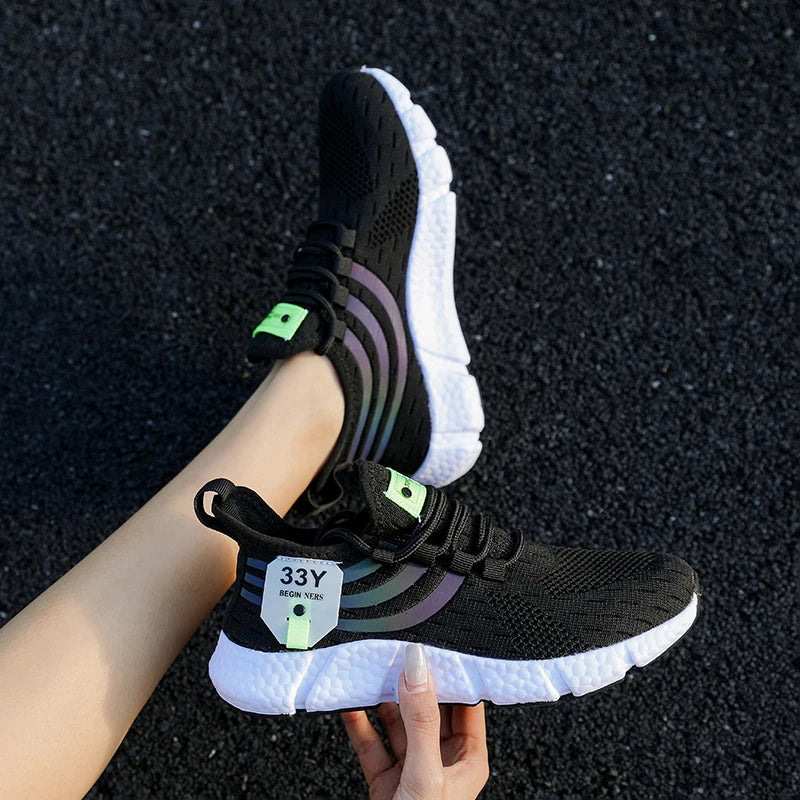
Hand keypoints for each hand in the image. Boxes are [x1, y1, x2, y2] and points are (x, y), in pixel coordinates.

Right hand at [341, 643, 488, 798]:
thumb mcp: (427, 773)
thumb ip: (421, 720)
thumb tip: (417, 670)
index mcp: (468, 760)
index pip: (465, 703)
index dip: (451, 674)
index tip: (432, 649)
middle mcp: (442, 761)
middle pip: (428, 708)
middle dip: (411, 682)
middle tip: (396, 655)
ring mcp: (412, 770)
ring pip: (397, 722)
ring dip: (382, 698)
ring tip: (370, 672)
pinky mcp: (385, 781)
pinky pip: (371, 743)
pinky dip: (359, 723)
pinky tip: (351, 704)